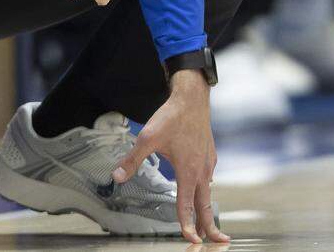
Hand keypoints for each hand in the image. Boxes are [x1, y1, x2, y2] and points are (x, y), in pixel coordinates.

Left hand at [113, 71, 226, 244]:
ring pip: (209, 193)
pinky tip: (204, 192)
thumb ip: (133, 159)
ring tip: (209, 225)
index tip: (192, 241)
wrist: (192, 97)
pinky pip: (209, 179)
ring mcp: (207, 162)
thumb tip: (117, 176)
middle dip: (209, 226)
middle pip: (205, 205)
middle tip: (216, 243)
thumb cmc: (173, 116)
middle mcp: (201, 170)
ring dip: (208, 211)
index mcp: (188, 171)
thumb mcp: (148, 137)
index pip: (187, 206)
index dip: (188, 226)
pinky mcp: (209, 154)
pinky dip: (207, 192)